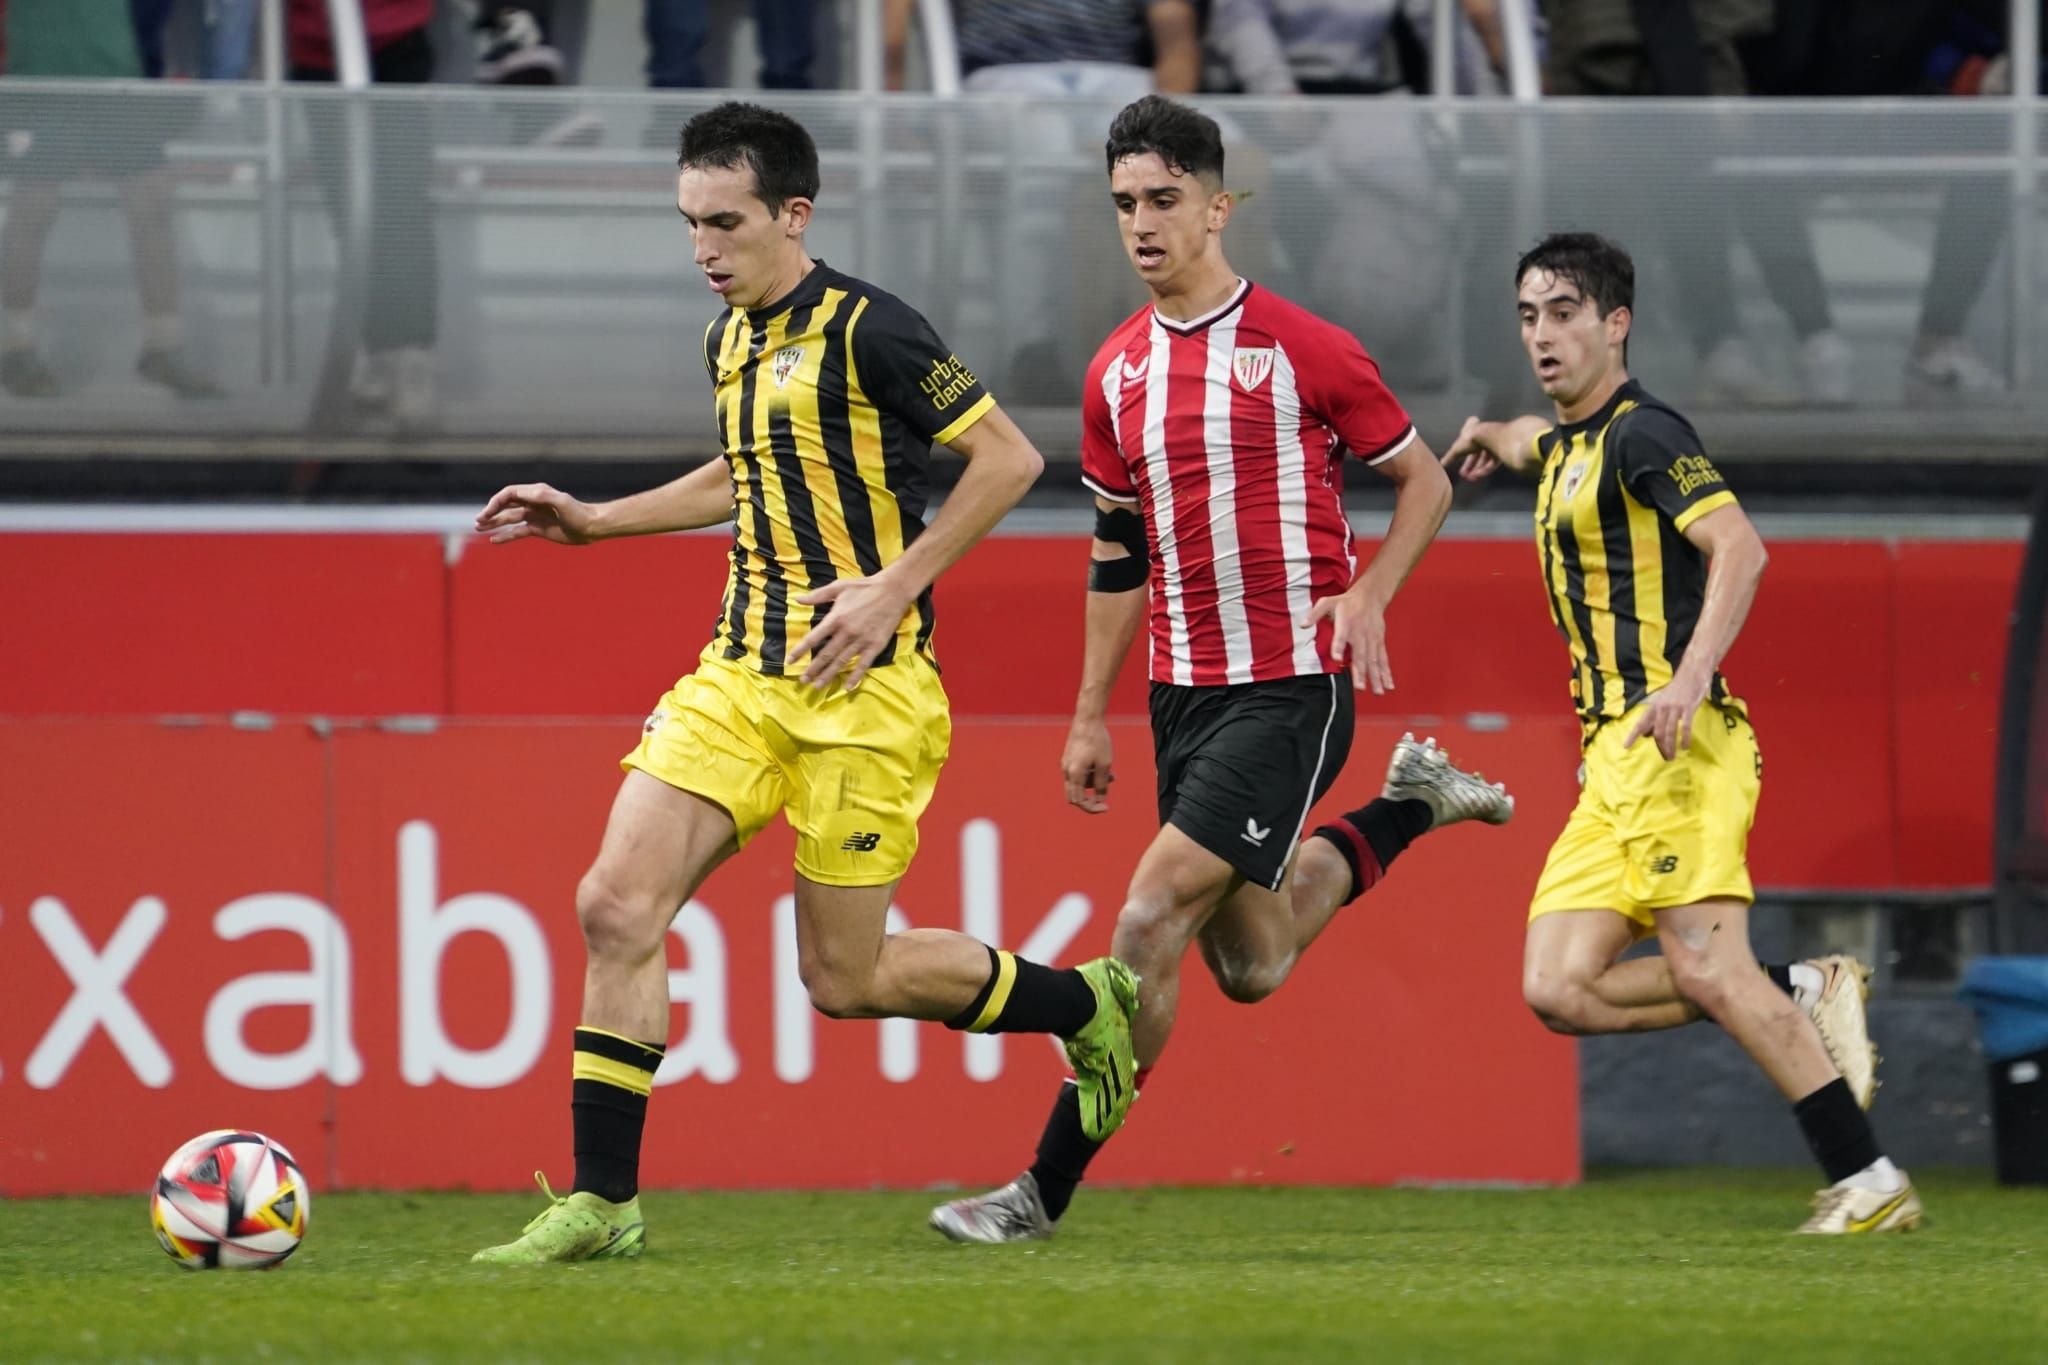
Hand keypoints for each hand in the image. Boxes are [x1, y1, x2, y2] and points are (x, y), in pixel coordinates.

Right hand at [475, 483, 599, 545]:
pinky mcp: (538, 529)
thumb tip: (524, 493)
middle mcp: (532, 503)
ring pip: (509, 519)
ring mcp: (534, 516)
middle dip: (491, 512)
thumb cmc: (578, 513)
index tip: (487, 513)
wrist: (591, 527)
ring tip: (479, 529)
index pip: (509, 494)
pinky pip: (518, 532)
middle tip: (478, 521)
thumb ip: (543, 496)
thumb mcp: (561, 502)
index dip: (496, 502)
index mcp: (536, 493)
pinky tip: (494, 540)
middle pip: (505, 505)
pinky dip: (506, 536)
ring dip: (494, 523)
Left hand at [791, 574, 915, 689]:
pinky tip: (846, 687)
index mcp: (835, 618)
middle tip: (803, 680)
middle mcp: (846, 632)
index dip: (800, 650)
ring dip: (828, 675)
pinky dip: (855, 677)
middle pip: (826, 654)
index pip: (813, 638)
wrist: (893, 590)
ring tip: (818, 686)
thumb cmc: (864, 587)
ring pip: (841, 662)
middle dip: (813, 669)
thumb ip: (817, 595)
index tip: (790, 661)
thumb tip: (798, 600)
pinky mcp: (875, 645)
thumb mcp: (838, 587)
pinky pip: (863, 664)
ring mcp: (861, 640)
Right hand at [1062, 716, 1114, 812]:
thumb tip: (1101, 800)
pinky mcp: (1069, 758)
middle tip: (1105, 798)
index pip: (1079, 801)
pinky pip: (1078, 774)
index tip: (1106, 807)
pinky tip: (1102, 767)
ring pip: (1078, 784)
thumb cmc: (1098, 741)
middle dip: (1090, 799)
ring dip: (1093, 784)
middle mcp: (1067, 771)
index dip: (1092, 808)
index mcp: (1074, 774)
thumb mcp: (1104, 765)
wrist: (1088, 719)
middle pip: (1075, 796)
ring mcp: (1066, 764)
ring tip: (1111, 776)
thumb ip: (1101, 785)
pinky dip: (1089, 775)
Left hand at [1304, 589, 1392, 694]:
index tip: (1337, 659)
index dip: (1339, 647)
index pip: (1341, 636)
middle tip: (1360, 687)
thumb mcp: (1327, 602)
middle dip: (1361, 671)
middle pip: (1361, 654)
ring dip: (1376, 677)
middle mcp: (1360, 633)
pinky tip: (1388, 686)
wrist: (1370, 596)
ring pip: (1374, 660)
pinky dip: (1387, 673)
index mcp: (1346, 623)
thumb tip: (1302, 625)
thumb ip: (1315, 613)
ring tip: (1377, 692)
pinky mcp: (1379, 642)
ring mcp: (1372, 639)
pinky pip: (1383, 659)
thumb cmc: (1345, 601)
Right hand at [1441, 416, 1499, 482]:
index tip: (1458, 457)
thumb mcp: (1457, 448)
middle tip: (1464, 475)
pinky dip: (1485, 470)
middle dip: (1470, 465)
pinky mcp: (1502, 452)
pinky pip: (1492, 463)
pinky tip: (1478, 476)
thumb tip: (1442, 463)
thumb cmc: (1473, 438)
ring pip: (1484, 460)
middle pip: (1476, 453)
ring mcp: (1494, 443)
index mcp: (1473, 430)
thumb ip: (1450, 457)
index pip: (1466, 440)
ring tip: (1470, 478)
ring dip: (1477, 470)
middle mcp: (1484, 435)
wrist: (1490, 437)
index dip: (1462, 452)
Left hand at [1622, 670, 1710, 759]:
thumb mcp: (1662, 702)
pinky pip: (1685, 726)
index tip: (1626, 746)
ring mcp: (1675, 707)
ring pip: (1669, 731)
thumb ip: (1654, 718)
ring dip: (1670, 746)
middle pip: (1657, 732)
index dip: (1632, 735)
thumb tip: (1646, 735)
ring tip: (1672, 757)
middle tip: (1666, 758)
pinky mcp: (1688, 708)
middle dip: (1661, 747)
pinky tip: (1684, 746)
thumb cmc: (1677, 689)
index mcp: (1654, 706)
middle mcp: (1662, 707)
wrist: (1691, 673)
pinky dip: (1684, 737)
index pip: (1640, 723)